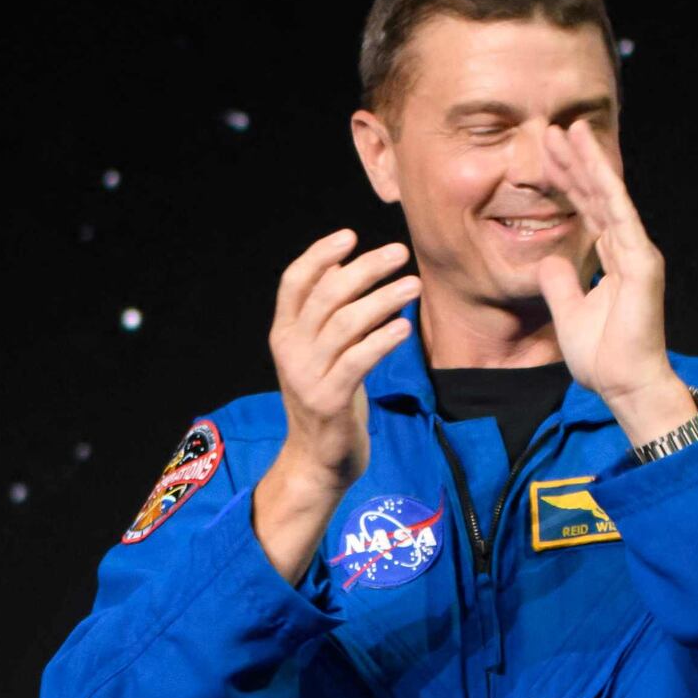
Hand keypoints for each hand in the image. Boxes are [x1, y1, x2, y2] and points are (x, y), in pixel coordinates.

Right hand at [250, 230, 417, 583]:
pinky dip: (383, 339)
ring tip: (413, 285)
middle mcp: (290, 351)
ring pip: (345, 323)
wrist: (317, 461)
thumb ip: (328, 319)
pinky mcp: (329, 401)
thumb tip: (353, 269)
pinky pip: (359, 359)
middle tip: (400, 253)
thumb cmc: (328, 400)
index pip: (294, 282)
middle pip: (326, 295)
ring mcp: (307, 377)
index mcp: (283, 335)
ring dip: (383, 299)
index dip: (320, 255)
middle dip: (365, 268)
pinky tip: (404, 327)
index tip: (351, 236)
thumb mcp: (318, 356)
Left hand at [531, 119, 695, 445]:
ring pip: (609, 197)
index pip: (586, 209)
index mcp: (611, 258)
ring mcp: (637, 252)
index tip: (547, 154)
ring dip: (588, 163)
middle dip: (575, 161)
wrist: (625, 383)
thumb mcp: (569, 313)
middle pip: (596, 195)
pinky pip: (620, 217)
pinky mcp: (642, 261)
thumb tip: (548, 261)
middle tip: (553, 129)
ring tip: (568, 131)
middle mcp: (626, 248)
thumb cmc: (603, 356)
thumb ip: (560, 284)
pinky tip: (593, 164)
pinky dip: (607, 189)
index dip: (568, 181)